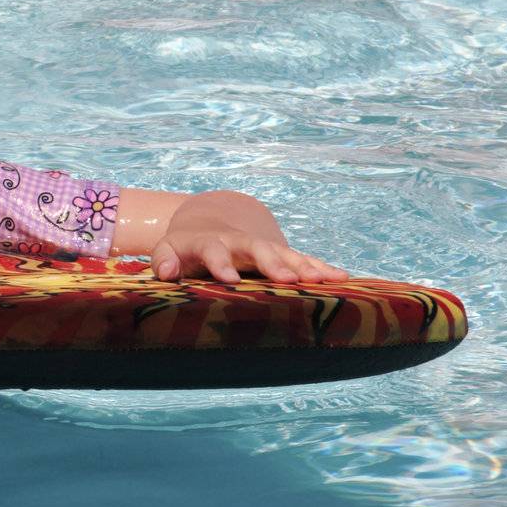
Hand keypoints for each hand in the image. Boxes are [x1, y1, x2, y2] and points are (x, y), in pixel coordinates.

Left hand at [152, 230, 348, 284]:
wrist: (207, 226)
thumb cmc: (183, 248)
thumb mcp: (167, 250)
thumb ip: (164, 260)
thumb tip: (165, 272)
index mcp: (209, 242)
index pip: (214, 250)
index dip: (221, 263)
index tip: (230, 280)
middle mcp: (239, 242)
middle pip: (258, 249)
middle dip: (274, 264)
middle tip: (290, 280)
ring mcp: (261, 247)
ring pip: (285, 254)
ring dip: (305, 266)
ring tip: (327, 280)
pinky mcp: (278, 255)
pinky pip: (301, 260)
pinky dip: (320, 268)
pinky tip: (342, 278)